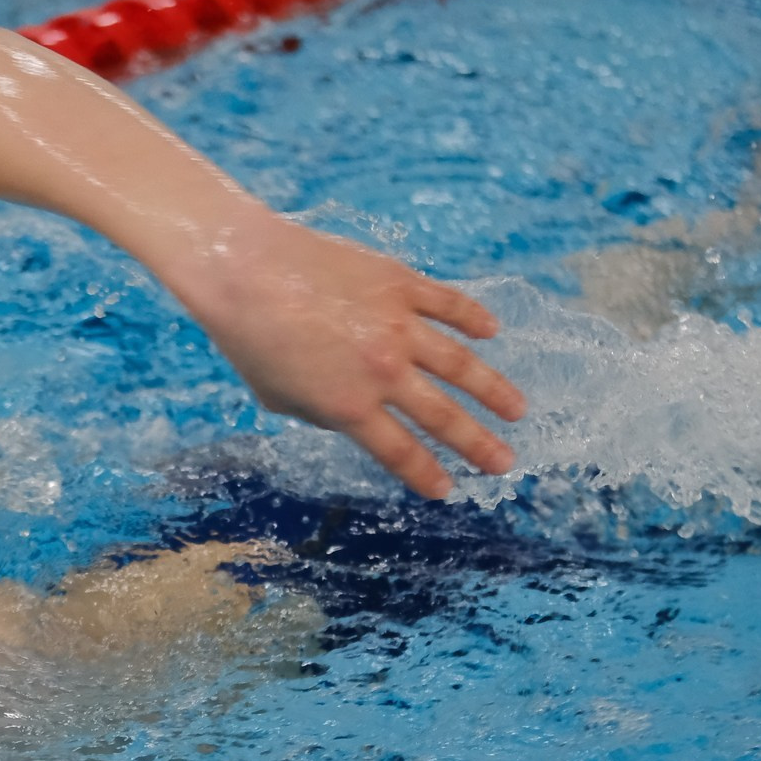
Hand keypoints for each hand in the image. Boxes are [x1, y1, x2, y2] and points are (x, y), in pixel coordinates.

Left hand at [188, 214, 525, 498]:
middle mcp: (382, 371)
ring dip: (492, 390)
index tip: (449, 490)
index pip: (400, 452)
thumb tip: (349, 415)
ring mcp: (397, 324)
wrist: (244, 270)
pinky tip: (492, 333)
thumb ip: (321, 413)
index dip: (426, 474)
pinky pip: (448, 304)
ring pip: (461, 363)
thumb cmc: (249, 339)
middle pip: (442, 417)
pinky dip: (474, 319)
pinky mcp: (400, 283)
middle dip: (477, 445)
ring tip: (516, 409)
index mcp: (349, 406)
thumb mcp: (279, 398)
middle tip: (505, 463)